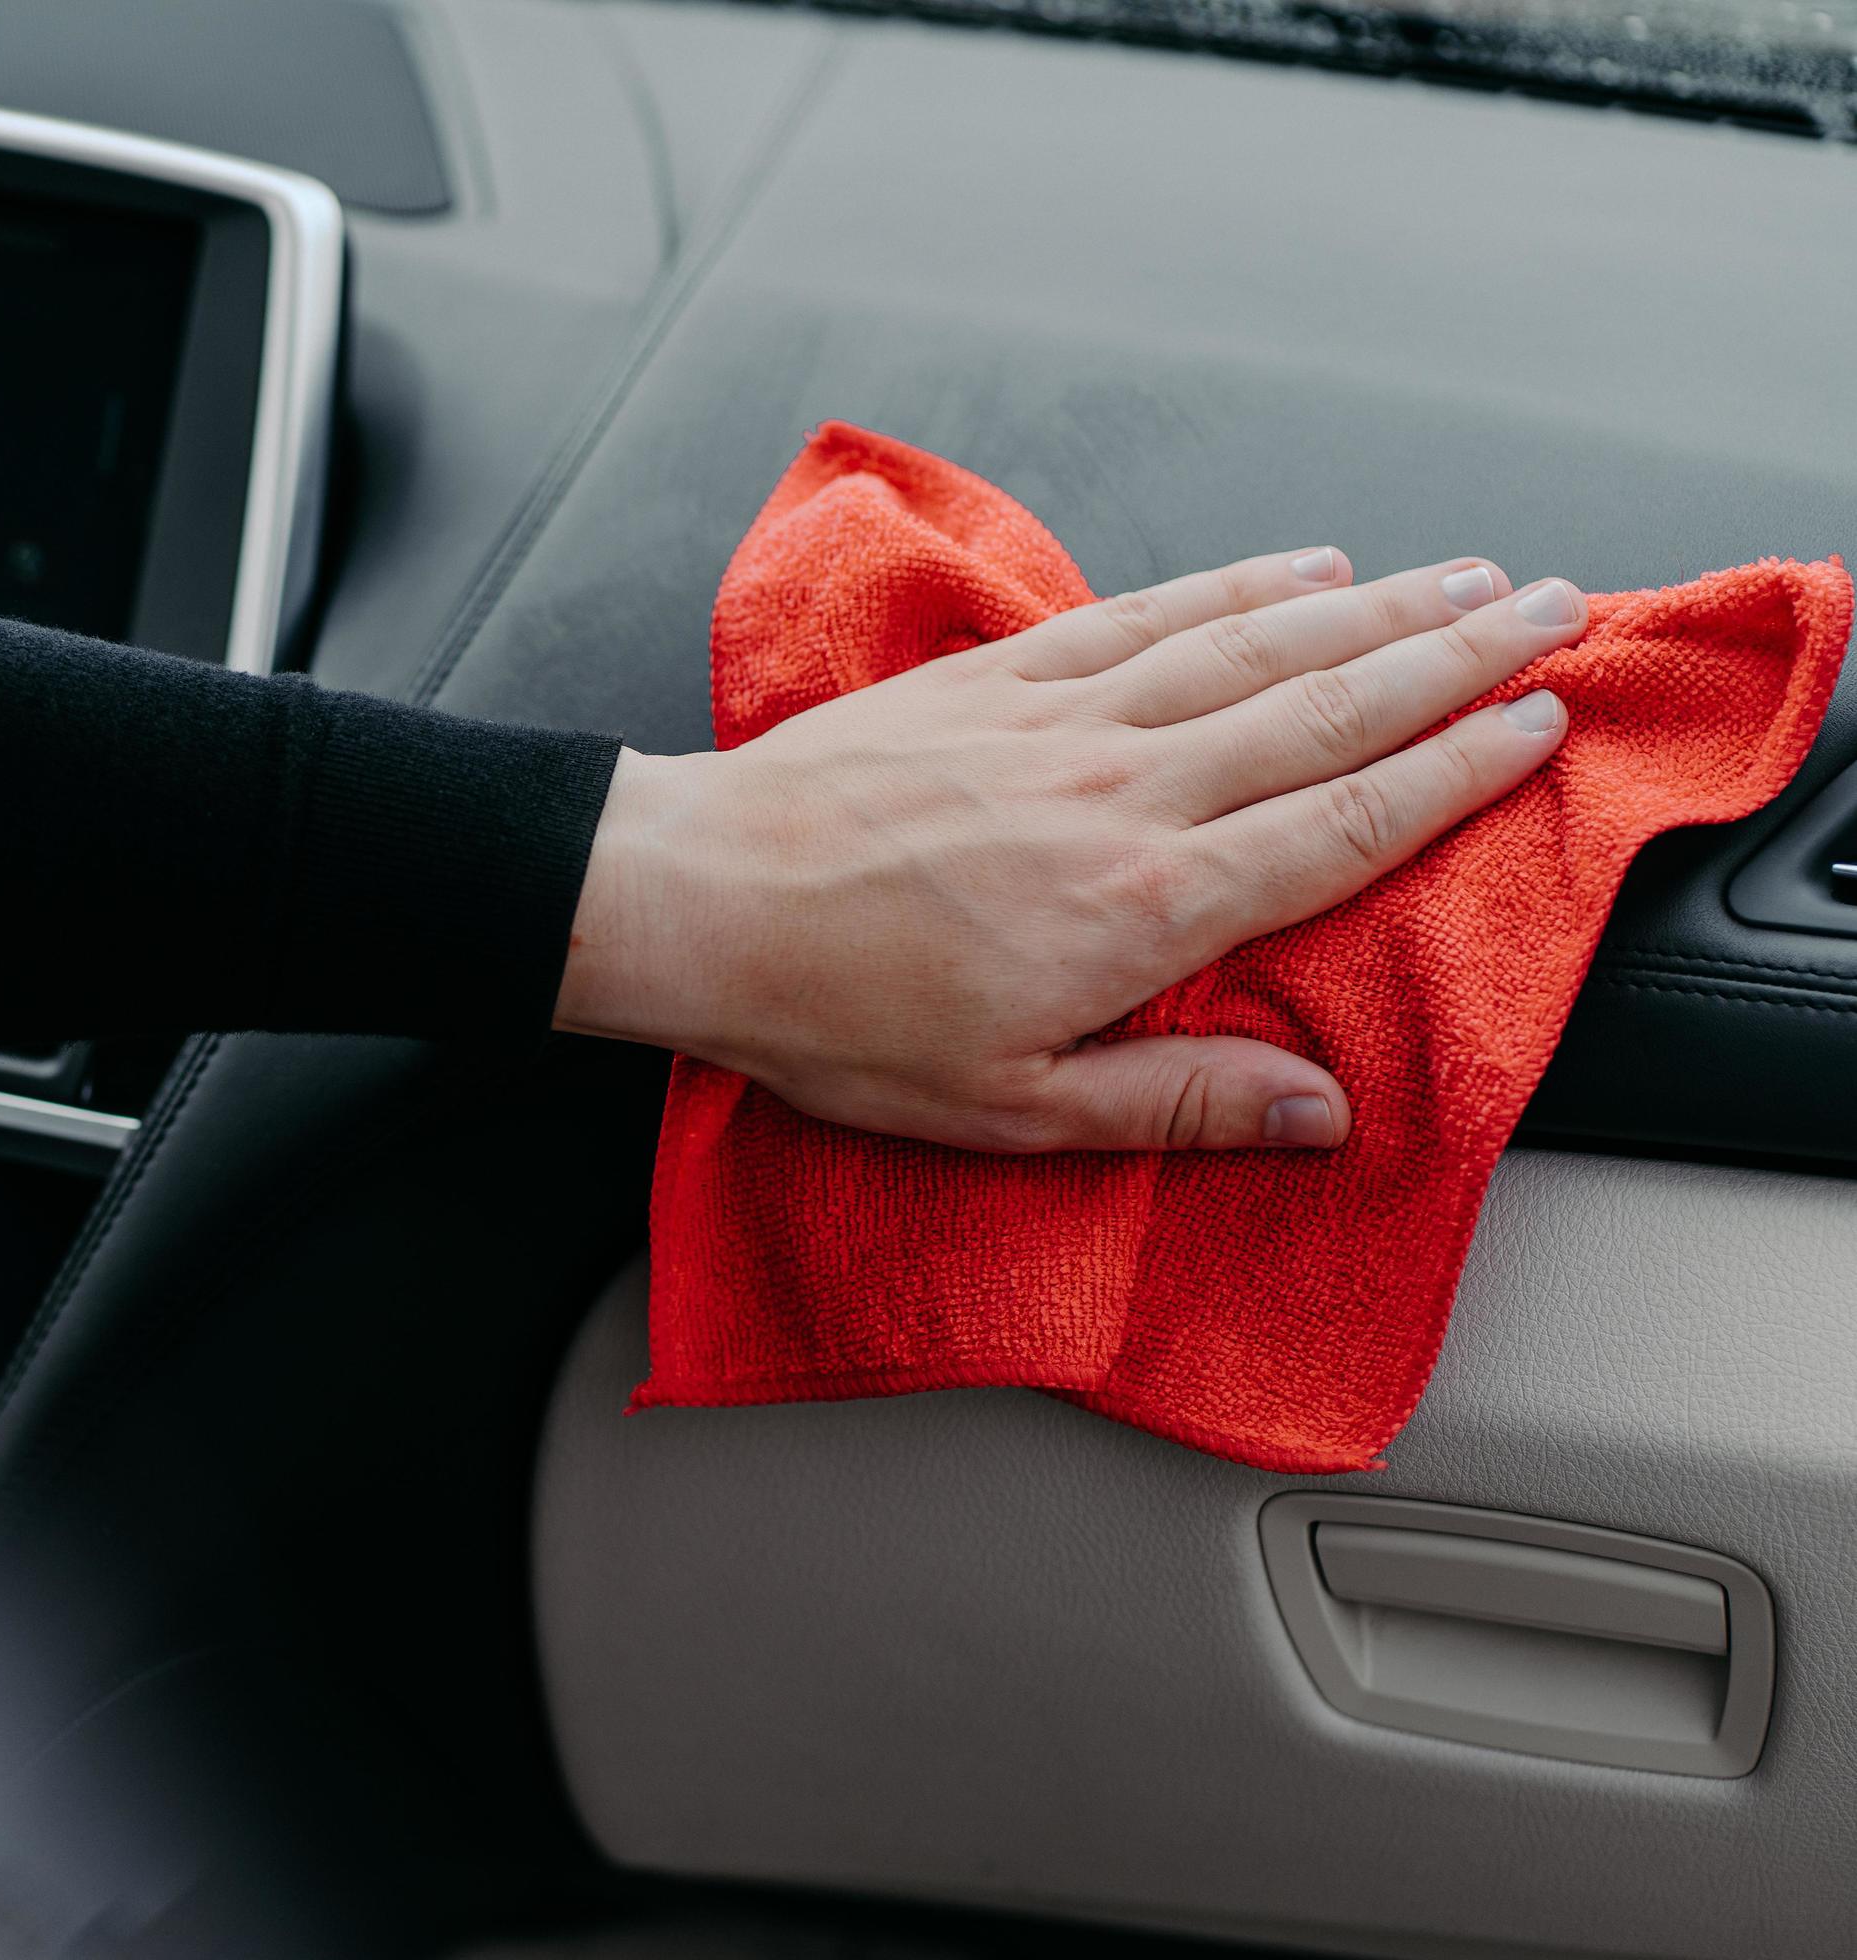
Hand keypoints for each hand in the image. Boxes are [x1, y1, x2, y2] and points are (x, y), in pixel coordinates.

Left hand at [553, 549, 1580, 1150]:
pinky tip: (1301, 567)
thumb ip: (1178, 1105)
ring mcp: (1060, 719)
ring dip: (1376, 606)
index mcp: (1143, 904)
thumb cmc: (835, 1017)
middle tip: (1554, 613)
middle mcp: (1123, 790)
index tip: (1541, 726)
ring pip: (1255, 645)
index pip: (1344, 822)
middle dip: (1457, 657)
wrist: (696, 903)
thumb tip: (1324, 1114)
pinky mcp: (997, 677)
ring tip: (1467, 575)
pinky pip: (1145, 614)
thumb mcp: (1010, 1108)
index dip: (1457, 772)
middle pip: (1329, 708)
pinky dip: (1235, 586)